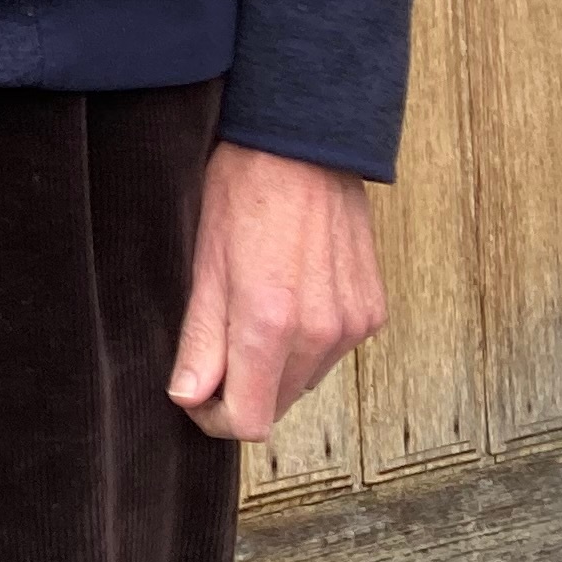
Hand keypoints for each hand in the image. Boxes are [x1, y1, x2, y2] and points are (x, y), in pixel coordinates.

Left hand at [168, 143, 385, 439]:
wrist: (304, 141)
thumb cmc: (244, 189)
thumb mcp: (205, 262)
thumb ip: (200, 339)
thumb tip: (189, 397)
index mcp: (270, 323)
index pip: (250, 420)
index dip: (217, 417)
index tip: (198, 395)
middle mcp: (321, 333)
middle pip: (278, 403)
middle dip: (244, 387)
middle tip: (218, 343)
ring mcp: (353, 324)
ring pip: (306, 378)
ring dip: (276, 363)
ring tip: (253, 306)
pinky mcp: (372, 311)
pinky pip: (333, 350)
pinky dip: (307, 339)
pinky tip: (290, 294)